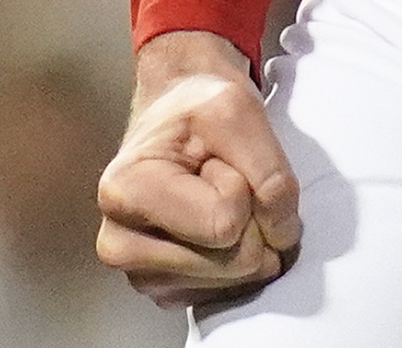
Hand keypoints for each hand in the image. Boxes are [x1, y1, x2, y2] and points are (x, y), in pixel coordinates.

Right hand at [96, 31, 302, 306]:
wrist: (177, 115)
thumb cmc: (199, 108)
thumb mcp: (239, 110)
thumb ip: (270, 173)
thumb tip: (282, 238)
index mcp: (124, 194)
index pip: (225, 223)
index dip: (242, 187)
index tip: (214, 159)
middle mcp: (119, 245)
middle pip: (234, 260)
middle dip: (249, 215)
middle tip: (220, 178)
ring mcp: (142, 276)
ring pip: (238, 280)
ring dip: (247, 235)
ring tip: (215, 197)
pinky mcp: (168, 291)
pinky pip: (233, 292)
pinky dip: (240, 257)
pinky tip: (215, 226)